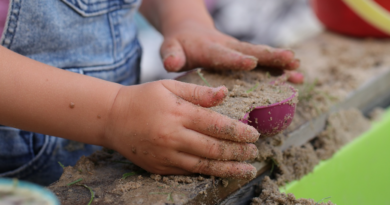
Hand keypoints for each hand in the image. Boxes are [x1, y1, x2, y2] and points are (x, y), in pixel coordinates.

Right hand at [104, 80, 259, 178]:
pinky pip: (188, 172)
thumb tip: (225, 93)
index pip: (217, 125)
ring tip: (247, 169)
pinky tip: (221, 172)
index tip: (254, 134)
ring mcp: (166, 155)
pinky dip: (208, 173)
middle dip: (238, 152)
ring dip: (229, 168)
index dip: (239, 132)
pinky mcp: (159, 167)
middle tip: (254, 151)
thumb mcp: (169, 86)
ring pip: (204, 166)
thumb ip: (198, 92)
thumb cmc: (144, 98)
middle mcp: (173, 136)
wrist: (112, 118)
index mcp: (178, 113)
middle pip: (214, 148)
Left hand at [160, 21, 303, 83]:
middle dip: (270, 57)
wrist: (190, 30)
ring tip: (299, 70)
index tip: (251, 62)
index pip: (223, 54)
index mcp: (209, 48)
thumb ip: (171, 55)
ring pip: (262, 56)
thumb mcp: (170, 48)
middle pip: (251, 51)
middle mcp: (228, 47)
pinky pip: (264, 62)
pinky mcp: (245, 55)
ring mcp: (239, 51)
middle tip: (291, 60)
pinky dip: (280, 69)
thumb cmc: (179, 44)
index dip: (236, 59)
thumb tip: (171, 63)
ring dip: (280, 63)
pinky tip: (297, 77)